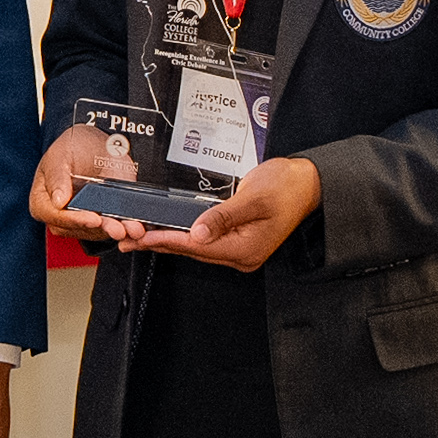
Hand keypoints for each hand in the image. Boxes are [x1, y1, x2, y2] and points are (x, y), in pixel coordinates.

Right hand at [29, 120, 144, 246]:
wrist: (98, 142)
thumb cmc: (73, 145)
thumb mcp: (61, 154)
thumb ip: (57, 176)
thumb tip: (58, 201)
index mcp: (42, 200)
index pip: (55, 216)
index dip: (74, 220)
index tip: (93, 218)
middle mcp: (60, 214)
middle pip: (77, 228)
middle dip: (99, 229)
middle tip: (117, 228)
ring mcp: (80, 218)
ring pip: (96, 232)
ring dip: (114, 231)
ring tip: (131, 228)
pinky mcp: (99, 219)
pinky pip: (110, 229)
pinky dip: (123, 228)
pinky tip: (134, 226)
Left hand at [156, 155, 324, 272]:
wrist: (307, 183)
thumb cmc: (285, 187)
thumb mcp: (253, 197)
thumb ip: (223, 216)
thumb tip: (197, 233)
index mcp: (247, 248)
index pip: (198, 247)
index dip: (168, 241)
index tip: (143, 238)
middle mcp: (243, 255)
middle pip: (194, 251)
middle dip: (162, 245)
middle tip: (130, 240)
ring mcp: (241, 249)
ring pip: (198, 247)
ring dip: (171, 242)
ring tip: (141, 238)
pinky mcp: (239, 240)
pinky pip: (206, 241)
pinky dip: (185, 236)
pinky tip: (169, 232)